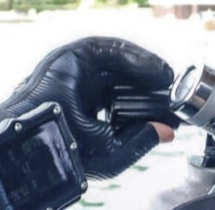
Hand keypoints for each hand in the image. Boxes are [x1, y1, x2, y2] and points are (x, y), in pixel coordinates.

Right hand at [1, 36, 174, 179]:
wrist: (39, 145)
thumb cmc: (66, 155)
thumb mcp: (115, 152)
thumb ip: (142, 140)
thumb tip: (167, 133)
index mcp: (88, 112)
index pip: (125, 102)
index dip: (150, 103)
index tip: (172, 109)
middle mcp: (82, 90)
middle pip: (123, 80)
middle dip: (151, 85)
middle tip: (175, 92)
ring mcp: (76, 72)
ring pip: (117, 62)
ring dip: (147, 67)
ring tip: (168, 78)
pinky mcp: (71, 56)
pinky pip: (108, 50)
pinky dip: (134, 57)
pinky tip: (155, 69)